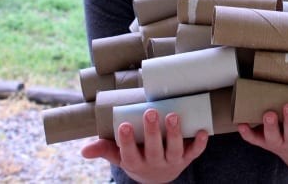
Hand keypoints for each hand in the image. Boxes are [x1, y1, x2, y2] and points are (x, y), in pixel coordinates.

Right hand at [81, 109, 207, 182]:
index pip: (128, 154)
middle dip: (152, 132)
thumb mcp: (118, 156)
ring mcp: (172, 162)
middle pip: (153, 150)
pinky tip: (203, 131)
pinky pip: (194, 152)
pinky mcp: (187, 158)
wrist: (158, 176)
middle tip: (150, 112)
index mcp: (135, 163)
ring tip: (173, 116)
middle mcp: (154, 164)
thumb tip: (84, 149)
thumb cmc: (136, 157)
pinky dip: (199, 143)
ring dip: (174, 134)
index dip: (126, 141)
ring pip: (174, 150)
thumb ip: (103, 150)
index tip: (124, 124)